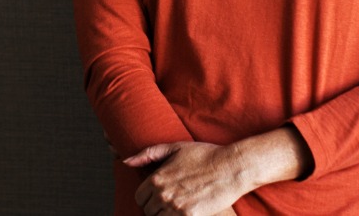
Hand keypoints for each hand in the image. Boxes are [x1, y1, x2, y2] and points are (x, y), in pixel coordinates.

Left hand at [126, 142, 246, 215]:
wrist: (232, 167)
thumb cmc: (206, 155)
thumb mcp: (177, 148)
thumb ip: (149, 153)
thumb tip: (127, 162)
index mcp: (157, 178)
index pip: (140, 197)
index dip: (149, 196)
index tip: (161, 194)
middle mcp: (163, 195)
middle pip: (148, 211)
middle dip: (158, 207)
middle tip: (173, 199)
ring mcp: (175, 208)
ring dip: (166, 215)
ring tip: (180, 205)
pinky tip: (186, 210)